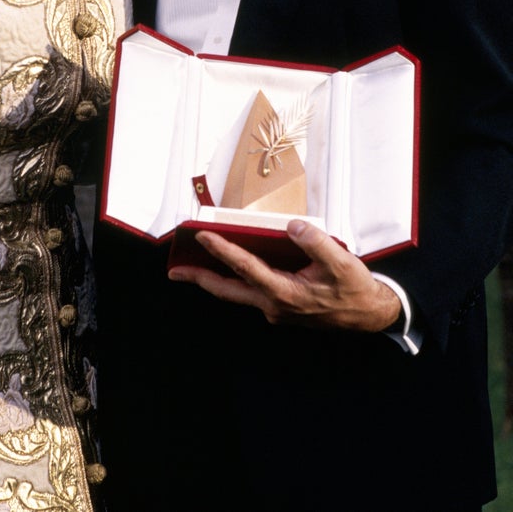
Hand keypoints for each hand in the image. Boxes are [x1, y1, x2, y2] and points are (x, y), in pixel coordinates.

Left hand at [168, 218, 400, 331]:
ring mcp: (276, 307)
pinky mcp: (281, 305)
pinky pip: (251, 290)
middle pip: (228, 290)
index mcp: (285, 293)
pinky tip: (231, 265)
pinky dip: (234, 278)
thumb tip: (292, 227)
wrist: (369, 315)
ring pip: (237, 292)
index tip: (203, 236)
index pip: (246, 268)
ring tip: (191, 266)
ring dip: (213, 280)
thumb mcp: (341, 263)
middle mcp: (274, 304)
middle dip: (199, 279)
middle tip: (174, 270)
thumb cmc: (354, 290)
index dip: (223, 251)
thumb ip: (316, 243)